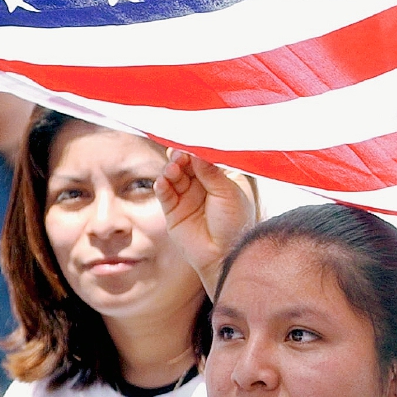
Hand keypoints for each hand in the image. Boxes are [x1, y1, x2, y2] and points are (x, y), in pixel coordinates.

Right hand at [155, 150, 256, 293]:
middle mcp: (202, 187)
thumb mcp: (227, 192)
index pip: (205, 159)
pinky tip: (163, 181)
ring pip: (174, 177)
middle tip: (180, 154)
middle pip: (187, 165)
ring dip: (171, 169)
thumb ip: (211, 172)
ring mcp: (187, 198)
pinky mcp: (173, 212)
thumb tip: (196, 152)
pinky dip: (162, 185)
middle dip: (182, 158)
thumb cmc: (235, 223)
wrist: (225, 254)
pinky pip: (164, 194)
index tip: (190, 142)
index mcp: (220, 179)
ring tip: (174, 168)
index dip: (197, 150)